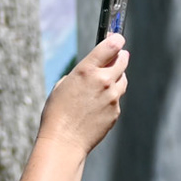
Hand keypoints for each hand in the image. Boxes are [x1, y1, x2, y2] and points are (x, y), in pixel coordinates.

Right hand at [40, 33, 127, 152]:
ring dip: (117, 78)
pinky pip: (117, 99)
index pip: (111, 46)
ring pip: (122, 80)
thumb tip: (93, 70)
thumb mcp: (62, 86)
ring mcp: (112, 97)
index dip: (116, 40)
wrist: (64, 141)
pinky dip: (111, 99)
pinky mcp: (116, 111)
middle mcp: (103, 81)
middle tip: (119, 56)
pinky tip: (96, 107)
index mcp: (86, 70)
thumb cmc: (56, 113)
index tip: (118, 38)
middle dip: (120, 57)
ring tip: (105, 84)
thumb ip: (80, 74)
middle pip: (123, 60)